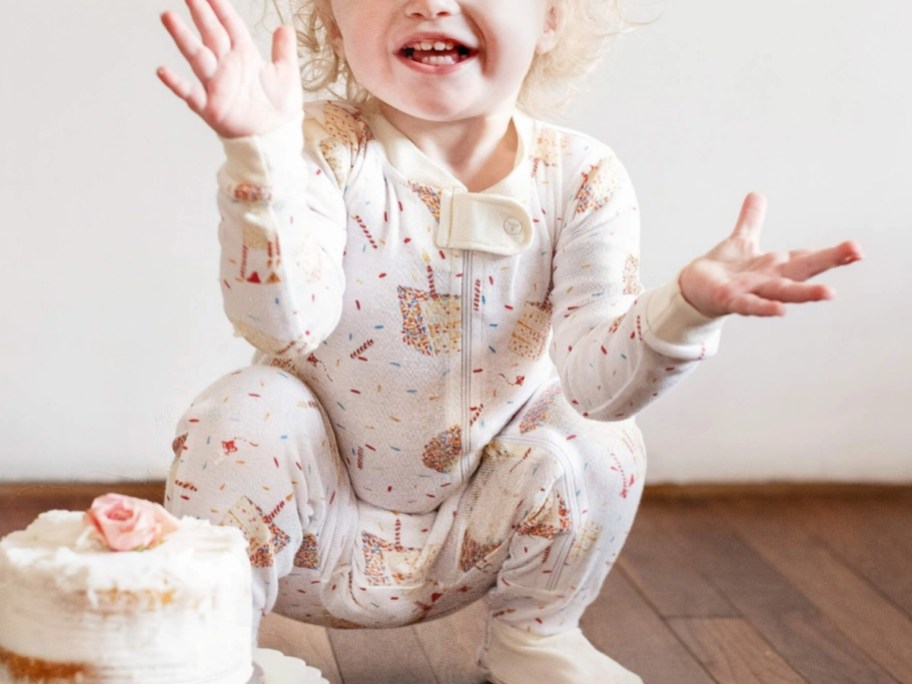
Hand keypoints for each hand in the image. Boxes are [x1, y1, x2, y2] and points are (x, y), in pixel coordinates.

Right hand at [157, 0, 301, 137]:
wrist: (277, 138)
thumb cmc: (279, 108)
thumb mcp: (286, 74)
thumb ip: (284, 50)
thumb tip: (285, 27)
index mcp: (244, 55)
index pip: (230, 25)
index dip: (220, 7)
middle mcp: (227, 66)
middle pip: (211, 34)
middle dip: (200, 13)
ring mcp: (216, 85)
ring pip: (197, 56)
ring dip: (183, 38)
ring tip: (169, 17)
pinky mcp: (211, 107)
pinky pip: (190, 93)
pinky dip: (176, 84)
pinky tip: (163, 71)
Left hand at [679, 193, 862, 317]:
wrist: (694, 291)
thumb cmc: (723, 272)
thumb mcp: (740, 242)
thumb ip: (751, 221)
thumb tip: (757, 194)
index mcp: (774, 265)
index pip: (806, 257)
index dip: (831, 253)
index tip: (856, 248)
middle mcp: (769, 279)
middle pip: (802, 270)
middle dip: (828, 261)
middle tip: (856, 252)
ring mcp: (752, 291)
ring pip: (782, 291)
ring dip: (805, 293)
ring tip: (829, 292)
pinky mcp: (731, 300)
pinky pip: (749, 305)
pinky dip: (765, 307)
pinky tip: (781, 311)